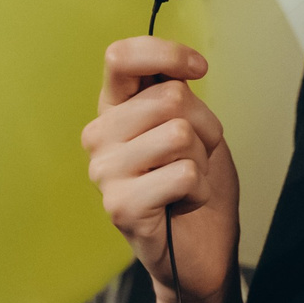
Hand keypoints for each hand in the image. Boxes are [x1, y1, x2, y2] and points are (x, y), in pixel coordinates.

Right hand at [83, 37, 239, 302]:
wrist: (203, 250)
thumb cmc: (195, 185)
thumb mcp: (194, 127)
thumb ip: (176, 94)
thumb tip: (179, 70)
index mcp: (114, 110)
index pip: (121, 58)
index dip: (166, 53)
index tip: (198, 69)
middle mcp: (100, 136)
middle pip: (168, 97)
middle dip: (203, 125)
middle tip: (196, 156)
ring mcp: (105, 172)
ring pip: (178, 134)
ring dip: (201, 159)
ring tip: (187, 181)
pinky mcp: (120, 205)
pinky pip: (181, 173)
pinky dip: (198, 188)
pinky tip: (183, 203)